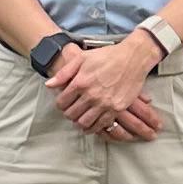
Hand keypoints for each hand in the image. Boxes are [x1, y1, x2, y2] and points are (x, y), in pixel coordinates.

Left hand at [50, 37, 164, 139]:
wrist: (133, 58)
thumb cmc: (107, 55)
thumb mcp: (82, 58)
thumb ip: (64, 73)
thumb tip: (49, 85)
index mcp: (80, 82)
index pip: (62, 102)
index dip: (60, 104)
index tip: (63, 103)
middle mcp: (91, 95)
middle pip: (71, 114)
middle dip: (68, 113)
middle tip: (71, 110)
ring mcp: (104, 103)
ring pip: (84, 122)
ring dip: (79, 122)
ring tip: (79, 118)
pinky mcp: (117, 108)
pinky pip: (101, 124)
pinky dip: (93, 127)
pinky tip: (91, 126)